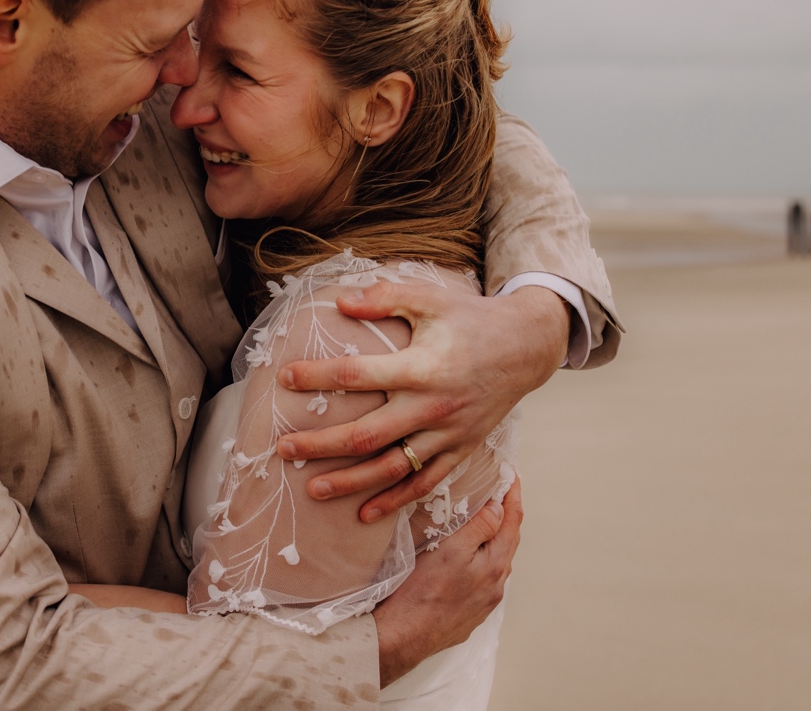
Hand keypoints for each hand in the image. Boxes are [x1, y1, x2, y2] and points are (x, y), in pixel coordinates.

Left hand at [276, 282, 564, 520]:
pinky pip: (424, 482)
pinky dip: (395, 501)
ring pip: (392, 467)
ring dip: (351, 482)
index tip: (285, 378)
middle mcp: (433, 406)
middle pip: (367, 434)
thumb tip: (339, 303)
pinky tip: (364, 512)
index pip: (358, 375)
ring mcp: (448, 433)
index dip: (318, 377)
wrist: (526, 347)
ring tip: (312, 489)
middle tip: (284, 448)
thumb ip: (385, 297)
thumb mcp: (430, 298)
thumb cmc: (471, 318)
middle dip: (321, 445)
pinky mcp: (460, 449)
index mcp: (422, 367)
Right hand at [373, 477, 522, 686]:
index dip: (513, 496)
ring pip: (496, 562)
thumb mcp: (451, 550)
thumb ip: (479, 528)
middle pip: (508, 542)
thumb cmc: (423, 592)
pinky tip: (470, 559)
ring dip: (495, 539)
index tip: (512, 475)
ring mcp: (484, 603)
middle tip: (502, 492)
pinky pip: (484, 580)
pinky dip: (483, 560)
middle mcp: (495, 586)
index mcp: (495, 566)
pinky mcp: (469, 614)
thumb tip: (498, 508)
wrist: (404, 637)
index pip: (512, 522)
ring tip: (487, 520)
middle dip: (507, 516)